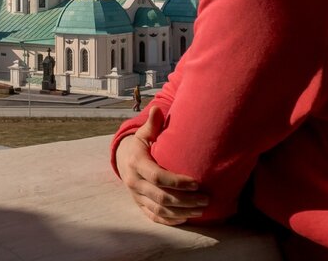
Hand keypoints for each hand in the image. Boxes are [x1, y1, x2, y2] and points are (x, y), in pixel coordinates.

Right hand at [116, 106, 207, 225]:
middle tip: (206, 199)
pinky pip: (153, 217)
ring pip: (159, 210)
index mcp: (136, 163)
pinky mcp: (138, 204)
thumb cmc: (139, 145)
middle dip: (186, 200)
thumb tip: (157, 108)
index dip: (178, 182)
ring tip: (201, 209)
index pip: (158, 177)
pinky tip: (185, 218)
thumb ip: (152, 124)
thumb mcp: (143, 134)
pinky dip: (170, 220)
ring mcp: (136, 195)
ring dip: (182, 212)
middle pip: (161, 197)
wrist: (121, 159)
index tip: (197, 183)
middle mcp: (134, 181)